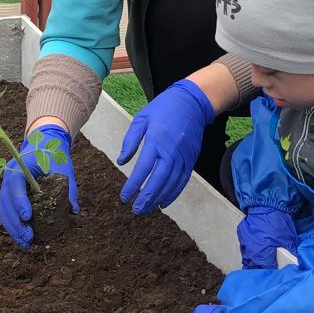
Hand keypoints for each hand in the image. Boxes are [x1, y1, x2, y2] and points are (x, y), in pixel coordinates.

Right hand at [0, 124, 76, 248]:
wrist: (43, 145)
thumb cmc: (53, 156)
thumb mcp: (63, 168)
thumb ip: (69, 189)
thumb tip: (74, 211)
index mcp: (20, 167)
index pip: (15, 185)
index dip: (20, 202)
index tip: (28, 217)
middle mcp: (9, 177)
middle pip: (6, 202)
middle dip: (16, 222)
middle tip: (29, 237)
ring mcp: (7, 187)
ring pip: (3, 210)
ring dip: (13, 229)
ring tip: (25, 243)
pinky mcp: (9, 196)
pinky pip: (7, 212)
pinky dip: (13, 226)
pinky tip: (22, 239)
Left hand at [117, 80, 214, 213]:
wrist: (192, 102)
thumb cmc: (163, 108)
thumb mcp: (141, 119)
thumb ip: (130, 141)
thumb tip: (121, 162)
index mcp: (156, 140)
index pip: (143, 169)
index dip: (133, 185)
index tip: (125, 197)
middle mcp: (171, 151)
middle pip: (158, 180)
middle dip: (146, 198)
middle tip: (136, 210)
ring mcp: (183, 156)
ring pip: (171, 183)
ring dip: (159, 199)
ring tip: (147, 209)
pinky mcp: (191, 159)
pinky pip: (182, 180)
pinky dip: (173, 193)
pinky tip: (164, 202)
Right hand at [237, 206, 298, 268]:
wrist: (268, 204)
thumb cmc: (279, 222)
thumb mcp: (289, 239)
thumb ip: (292, 252)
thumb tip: (299, 261)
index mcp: (261, 254)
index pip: (265, 270)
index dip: (270, 273)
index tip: (274, 275)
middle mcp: (250, 250)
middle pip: (252, 266)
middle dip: (258, 270)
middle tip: (263, 273)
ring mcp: (244, 242)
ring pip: (246, 258)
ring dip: (251, 262)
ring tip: (257, 265)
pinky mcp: (242, 234)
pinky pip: (244, 247)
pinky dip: (249, 250)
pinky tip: (254, 250)